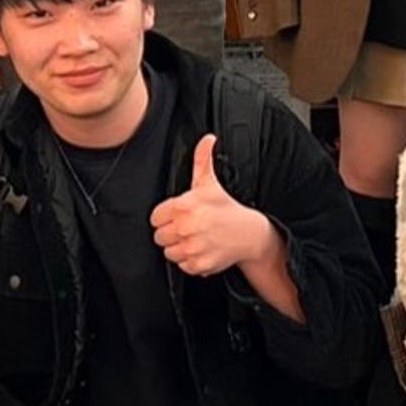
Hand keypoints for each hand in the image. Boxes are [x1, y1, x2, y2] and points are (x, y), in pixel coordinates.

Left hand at [150, 135, 275, 275]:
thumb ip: (202, 159)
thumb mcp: (211, 183)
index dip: (166, 216)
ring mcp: (194, 247)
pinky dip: (189, 260)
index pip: (156, 217)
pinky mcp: (199, 264)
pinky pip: (181, 265)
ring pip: (169, 252)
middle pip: (159, 236)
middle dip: (171, 232)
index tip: (178, 215)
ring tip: (194, 238)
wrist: (250, 234)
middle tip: (188, 226)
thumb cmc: (227, 208)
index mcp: (186, 205)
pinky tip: (201, 249)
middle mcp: (188, 227)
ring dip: (179, 247)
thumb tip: (207, 139)